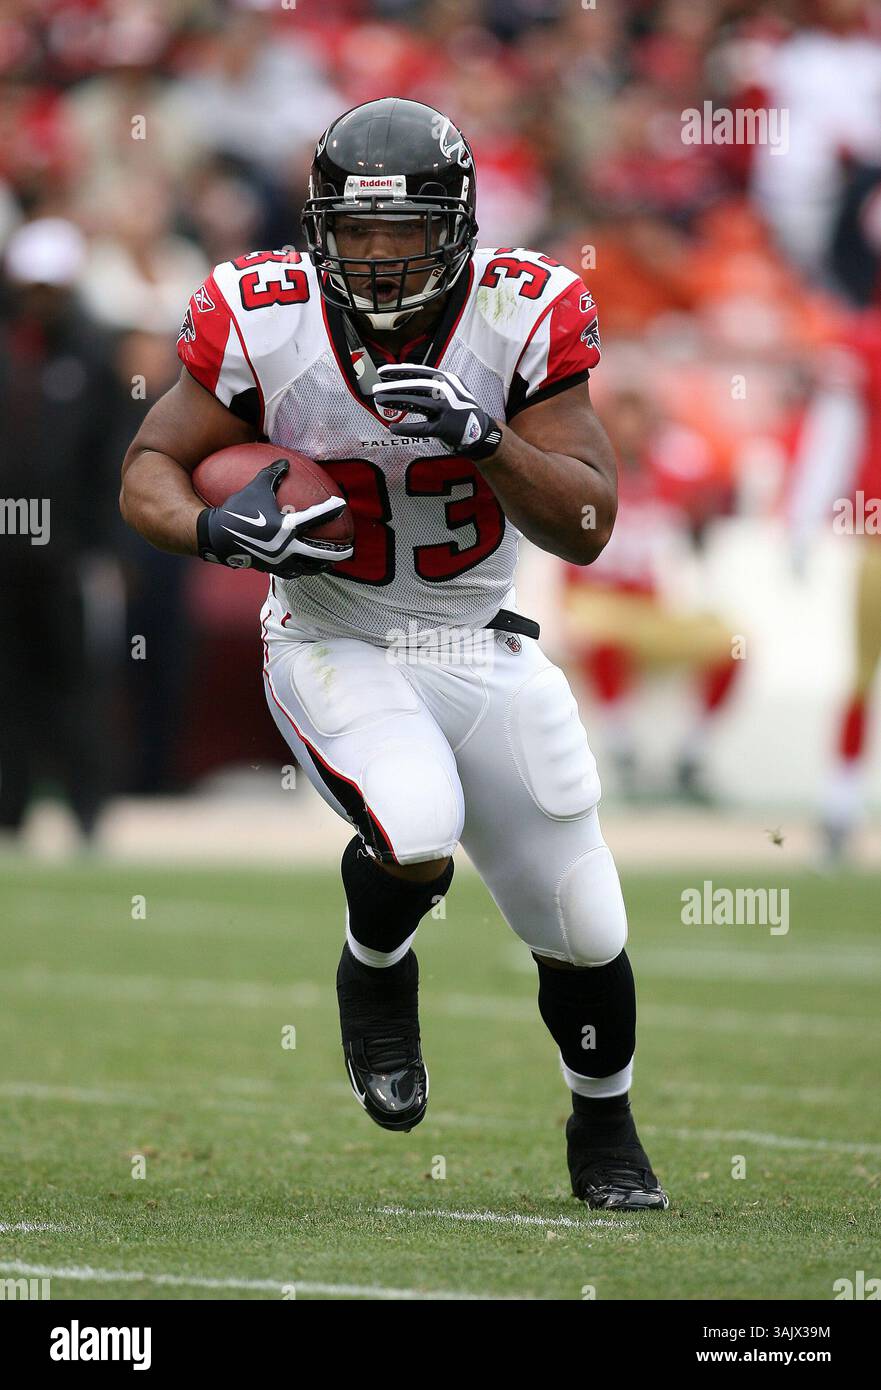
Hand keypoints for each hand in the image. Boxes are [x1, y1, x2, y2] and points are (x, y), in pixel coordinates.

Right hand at [196, 458, 352, 576]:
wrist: (216, 536)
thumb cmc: (237, 509)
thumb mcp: (256, 487)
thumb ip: (273, 474)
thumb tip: (285, 461)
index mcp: (286, 527)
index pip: (316, 518)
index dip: (331, 510)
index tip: (342, 504)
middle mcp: (287, 547)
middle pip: (319, 553)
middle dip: (337, 553)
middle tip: (349, 549)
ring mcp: (280, 561)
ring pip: (308, 567)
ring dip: (321, 564)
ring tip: (330, 562)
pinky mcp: (271, 568)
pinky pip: (292, 572)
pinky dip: (302, 570)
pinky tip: (305, 567)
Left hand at [372, 363, 502, 458]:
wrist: (481, 432)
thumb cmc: (460, 410)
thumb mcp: (450, 390)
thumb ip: (430, 383)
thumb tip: (403, 375)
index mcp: (447, 380)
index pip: (420, 371)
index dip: (400, 371)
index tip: (382, 371)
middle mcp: (448, 391)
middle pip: (415, 385)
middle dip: (393, 386)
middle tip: (375, 388)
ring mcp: (447, 409)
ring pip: (417, 401)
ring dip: (396, 400)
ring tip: (379, 400)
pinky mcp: (445, 428)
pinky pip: (422, 427)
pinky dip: (406, 428)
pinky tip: (393, 428)